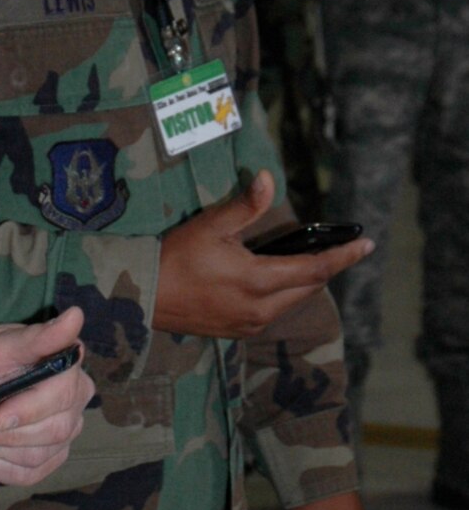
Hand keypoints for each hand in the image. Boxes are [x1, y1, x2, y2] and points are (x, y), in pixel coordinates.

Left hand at [0, 306, 92, 484]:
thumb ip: (35, 338)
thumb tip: (75, 316)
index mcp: (66, 368)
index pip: (63, 395)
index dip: (30, 410)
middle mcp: (73, 402)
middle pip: (55, 430)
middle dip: (6, 434)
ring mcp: (62, 434)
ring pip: (39, 455)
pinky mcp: (46, 460)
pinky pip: (29, 474)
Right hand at [154, 170, 373, 337]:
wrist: (142, 298)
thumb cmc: (174, 258)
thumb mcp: (210, 226)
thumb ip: (245, 206)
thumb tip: (268, 179)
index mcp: (258, 281)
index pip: (316, 269)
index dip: (344, 256)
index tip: (368, 245)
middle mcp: (260, 309)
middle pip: (309, 288)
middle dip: (327, 268)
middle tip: (342, 249)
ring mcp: (249, 324)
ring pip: (293, 301)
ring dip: (305, 282)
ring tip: (309, 261)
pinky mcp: (237, 331)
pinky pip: (273, 312)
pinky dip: (284, 294)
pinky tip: (276, 279)